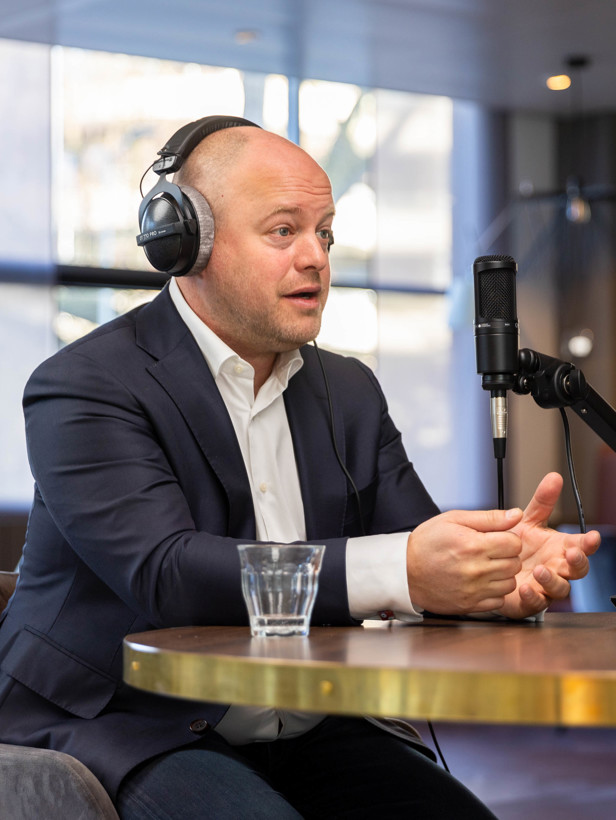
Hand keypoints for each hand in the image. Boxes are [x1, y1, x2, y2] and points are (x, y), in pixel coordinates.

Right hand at [406, 506, 524, 614]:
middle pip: (515, 563)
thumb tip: (515, 514)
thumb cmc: (426, 543)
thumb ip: (489, 518)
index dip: (508, 538)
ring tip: (486, 567)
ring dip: (503, 574)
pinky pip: (499, 601)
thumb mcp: (454, 519)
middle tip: (490, 552)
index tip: (497, 538)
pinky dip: (494, 592)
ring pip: (510, 583)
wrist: (404, 570)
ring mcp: (474, 590)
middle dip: (507, 555)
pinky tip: (481, 582)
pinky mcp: (470, 605)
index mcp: (473, 545)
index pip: (515, 543)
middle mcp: (476, 570)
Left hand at [498, 472, 600, 618]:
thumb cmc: (517, 545)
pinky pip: (535, 603)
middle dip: (578, 562)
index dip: (588, 543)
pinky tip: (525, 587)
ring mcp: (545, 586)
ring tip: (541, 570)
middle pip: (578, 569)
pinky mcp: (528, 601)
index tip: (592, 538)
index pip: (581, 546)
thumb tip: (554, 477)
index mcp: (560, 548)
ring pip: (560, 588)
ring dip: (553, 580)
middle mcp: (556, 567)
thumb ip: (542, 502)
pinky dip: (532, 596)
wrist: (493, 566)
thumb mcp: (529, 520)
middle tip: (571, 554)